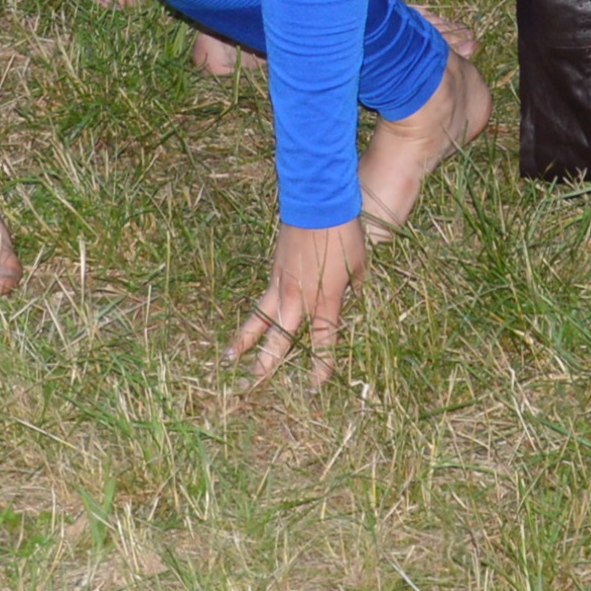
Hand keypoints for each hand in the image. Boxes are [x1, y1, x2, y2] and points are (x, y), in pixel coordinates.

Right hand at [228, 218, 368, 386]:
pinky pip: (262, 299)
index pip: (322, 342)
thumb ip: (354, 287)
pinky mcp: (274, 270)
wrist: (318, 203)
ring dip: (245, 341)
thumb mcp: (360, 264)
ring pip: (261, 320)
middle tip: (251, 386)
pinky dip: (253, 315)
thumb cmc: (344, 233)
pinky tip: (247, 323)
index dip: (319, 366)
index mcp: (326, 300)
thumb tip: (353, 295)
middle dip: (266, 365)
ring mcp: (283, 284)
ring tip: (230, 359)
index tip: (313, 387)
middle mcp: (300, 298)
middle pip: (279, 340)